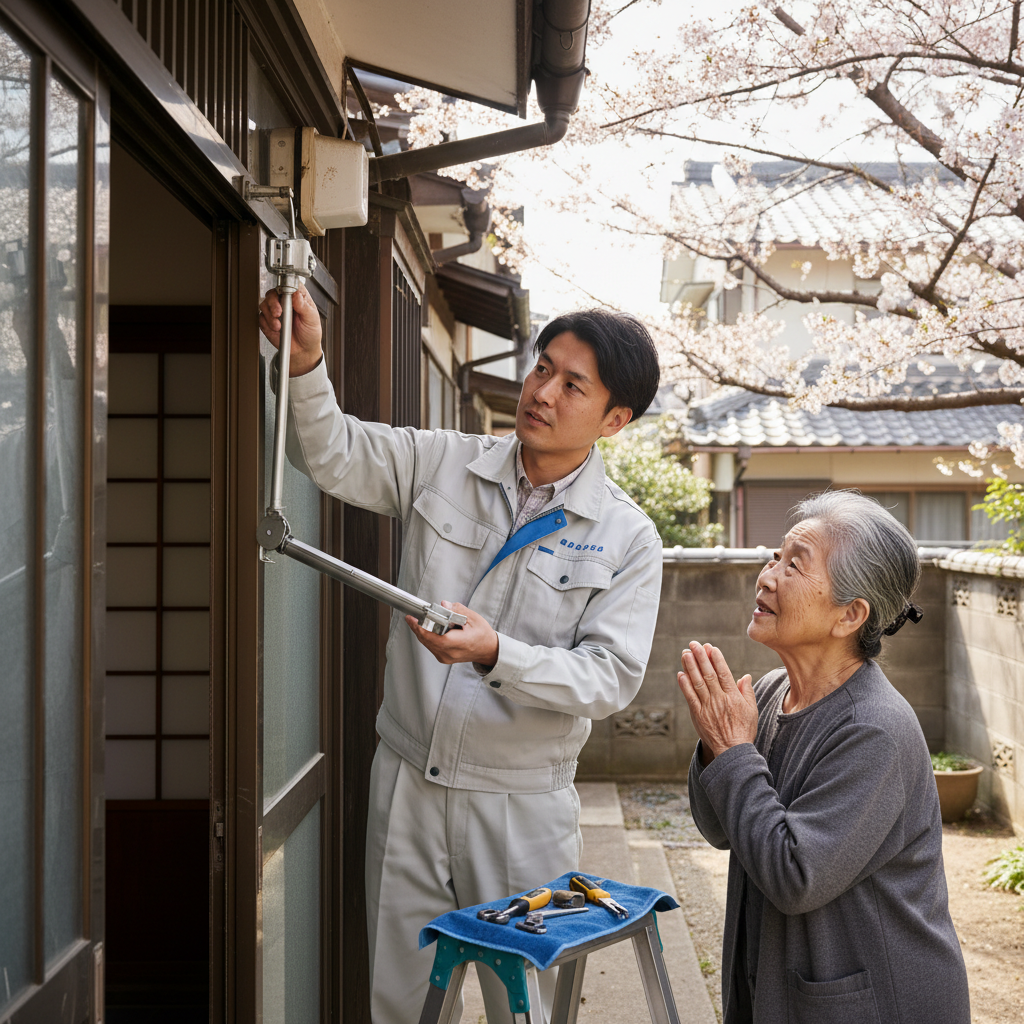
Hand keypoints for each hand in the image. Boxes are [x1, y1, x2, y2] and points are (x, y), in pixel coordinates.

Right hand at [259, 284, 322, 375]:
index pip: (290, 285)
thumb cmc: (310, 333)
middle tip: (278, 312)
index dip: (286, 287)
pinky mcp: (268, 321)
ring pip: (264, 304)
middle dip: (273, 302)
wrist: (303, 350)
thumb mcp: (312, 319)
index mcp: (298, 298)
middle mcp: (285, 302)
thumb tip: (296, 294)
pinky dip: (267, 323)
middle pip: (273, 293)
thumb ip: (304, 306)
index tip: (286, 294)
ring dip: (270, 315)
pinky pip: (261, 318)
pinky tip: (276, 329)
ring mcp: (275, 311)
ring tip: (279, 326)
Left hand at [405, 601, 499, 666]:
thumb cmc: (483, 635)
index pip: (434, 637)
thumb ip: (457, 610)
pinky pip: (431, 647)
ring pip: (427, 644)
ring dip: (421, 633)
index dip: (420, 628)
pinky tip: (426, 629)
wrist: (488, 650)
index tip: (412, 619)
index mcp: (459, 643)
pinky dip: (427, 638)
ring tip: (416, 621)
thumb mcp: (474, 618)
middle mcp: (450, 653)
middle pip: (427, 641)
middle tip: (411, 618)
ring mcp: (446, 658)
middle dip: (417, 628)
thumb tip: (444, 605)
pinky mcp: (444, 658)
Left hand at [677, 641, 756, 762]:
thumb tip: (745, 676)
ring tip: (685, 653)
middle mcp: (719, 699)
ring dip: (690, 667)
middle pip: (708, 674)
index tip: (710, 647)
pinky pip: (690, 697)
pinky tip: (681, 674)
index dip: (716, 659)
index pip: (723, 673)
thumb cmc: (743, 731)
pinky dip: (684, 685)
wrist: (732, 752)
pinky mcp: (698, 715)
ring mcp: (707, 707)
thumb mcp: (751, 710)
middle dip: (700, 657)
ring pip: (697, 683)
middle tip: (694, 644)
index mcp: (733, 697)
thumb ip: (747, 692)